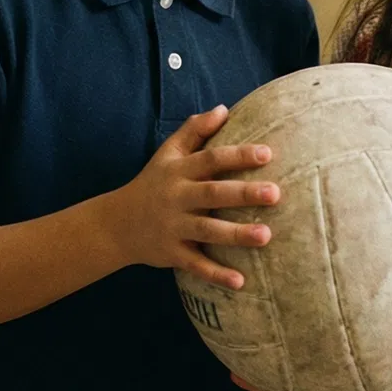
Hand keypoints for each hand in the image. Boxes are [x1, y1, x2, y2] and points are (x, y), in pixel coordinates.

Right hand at [111, 107, 279, 289]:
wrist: (116, 223)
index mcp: (179, 171)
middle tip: (275, 193)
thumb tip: (224, 108)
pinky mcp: (171, 254)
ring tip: (266, 236)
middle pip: (212, 194)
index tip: (267, 153)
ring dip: (236, 234)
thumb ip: (194, 130)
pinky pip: (196, 265)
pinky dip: (216, 274)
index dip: (237, 155)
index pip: (210, 159)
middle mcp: (176, 198)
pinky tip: (241, 282)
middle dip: (243, 193)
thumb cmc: (153, 183)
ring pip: (207, 231)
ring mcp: (173, 227)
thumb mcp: (167, 153)